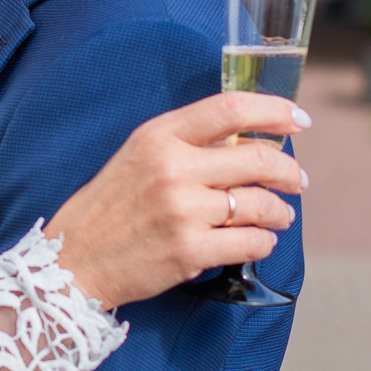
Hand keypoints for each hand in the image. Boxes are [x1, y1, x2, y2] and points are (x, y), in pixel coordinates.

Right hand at [43, 92, 308, 307]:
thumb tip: (247, 138)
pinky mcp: (190, 251)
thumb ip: (186, 144)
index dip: (274, 111)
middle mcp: (173, 168)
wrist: (73, 262)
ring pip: (260, 204)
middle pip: (258, 158)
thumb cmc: (108, 209)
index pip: (231, 108)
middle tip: (297, 181)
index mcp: (159, 136)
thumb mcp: (138, 157)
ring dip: (280, 212)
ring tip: (280, 216)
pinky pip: (251, 242)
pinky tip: (258, 241)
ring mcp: (183, 211)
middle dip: (289, 171)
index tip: (298, 119)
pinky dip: (263, 242)